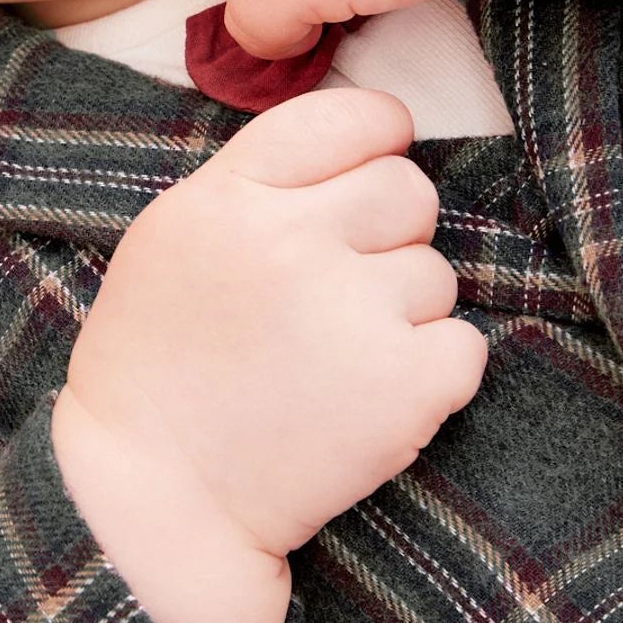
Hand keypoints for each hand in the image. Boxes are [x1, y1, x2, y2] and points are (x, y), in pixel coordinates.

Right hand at [52, 88, 488, 602]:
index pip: (349, 118)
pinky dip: (432, 377)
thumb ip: (260, 183)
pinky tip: (367, 402)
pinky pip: (464, 346)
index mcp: (229, 198)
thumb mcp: (176, 241)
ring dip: (401, 316)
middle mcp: (291, 242)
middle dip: (387, 238)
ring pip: (437, 274)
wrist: (158, 504)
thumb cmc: (161, 369)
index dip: (376, 141)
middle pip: (407, 191)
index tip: (368, 178)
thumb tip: (371, 140)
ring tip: (328, 365)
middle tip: (331, 299)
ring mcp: (352, 312)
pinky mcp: (404, 386)